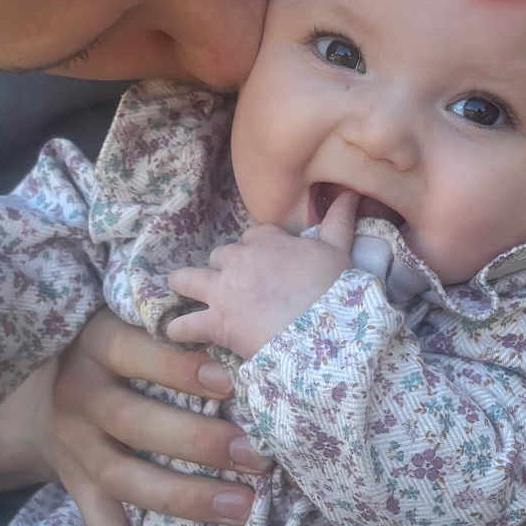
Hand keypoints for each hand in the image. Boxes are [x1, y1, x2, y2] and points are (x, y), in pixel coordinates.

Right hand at [37, 309, 273, 525]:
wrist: (38, 394)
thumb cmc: (117, 348)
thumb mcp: (130, 319)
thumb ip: (177, 324)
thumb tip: (254, 335)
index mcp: (95, 345)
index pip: (136, 354)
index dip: (181, 370)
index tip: (232, 382)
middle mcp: (78, 398)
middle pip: (134, 424)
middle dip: (199, 442)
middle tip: (258, 457)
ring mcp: (75, 452)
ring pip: (125, 481)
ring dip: (186, 499)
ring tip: (242, 509)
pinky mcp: (79, 494)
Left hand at [166, 189, 358, 357]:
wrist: (323, 328)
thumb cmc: (334, 289)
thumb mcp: (339, 249)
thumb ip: (339, 220)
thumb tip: (350, 194)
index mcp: (266, 240)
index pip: (253, 237)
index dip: (256, 249)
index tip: (262, 261)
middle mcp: (238, 260)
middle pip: (220, 257)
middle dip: (223, 268)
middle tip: (230, 284)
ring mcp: (223, 290)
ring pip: (188, 279)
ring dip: (183, 283)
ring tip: (179, 288)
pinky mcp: (216, 322)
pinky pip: (186, 324)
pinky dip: (179, 328)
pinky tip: (174, 331)